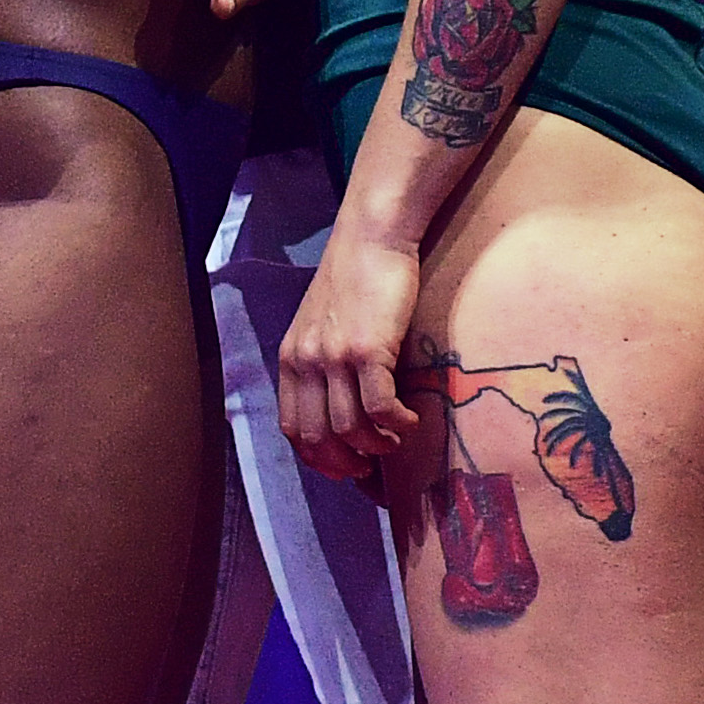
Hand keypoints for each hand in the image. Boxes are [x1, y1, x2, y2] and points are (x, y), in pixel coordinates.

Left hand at [275, 224, 426, 485]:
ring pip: (350, 429)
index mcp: (291, 359)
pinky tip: (411, 421)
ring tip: (397, 439)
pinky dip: (397, 424)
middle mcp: (306, 362)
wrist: (372, 236)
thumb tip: (342, 404)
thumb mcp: (322, 323)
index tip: (346, 467)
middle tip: (373, 467)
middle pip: (319, 438)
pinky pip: (379, 407)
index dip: (320, 458)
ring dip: (378, 445)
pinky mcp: (367, 350)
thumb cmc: (356, 276)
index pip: (294, 428)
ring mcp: (334, 357)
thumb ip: (322, 361)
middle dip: (347, 463)